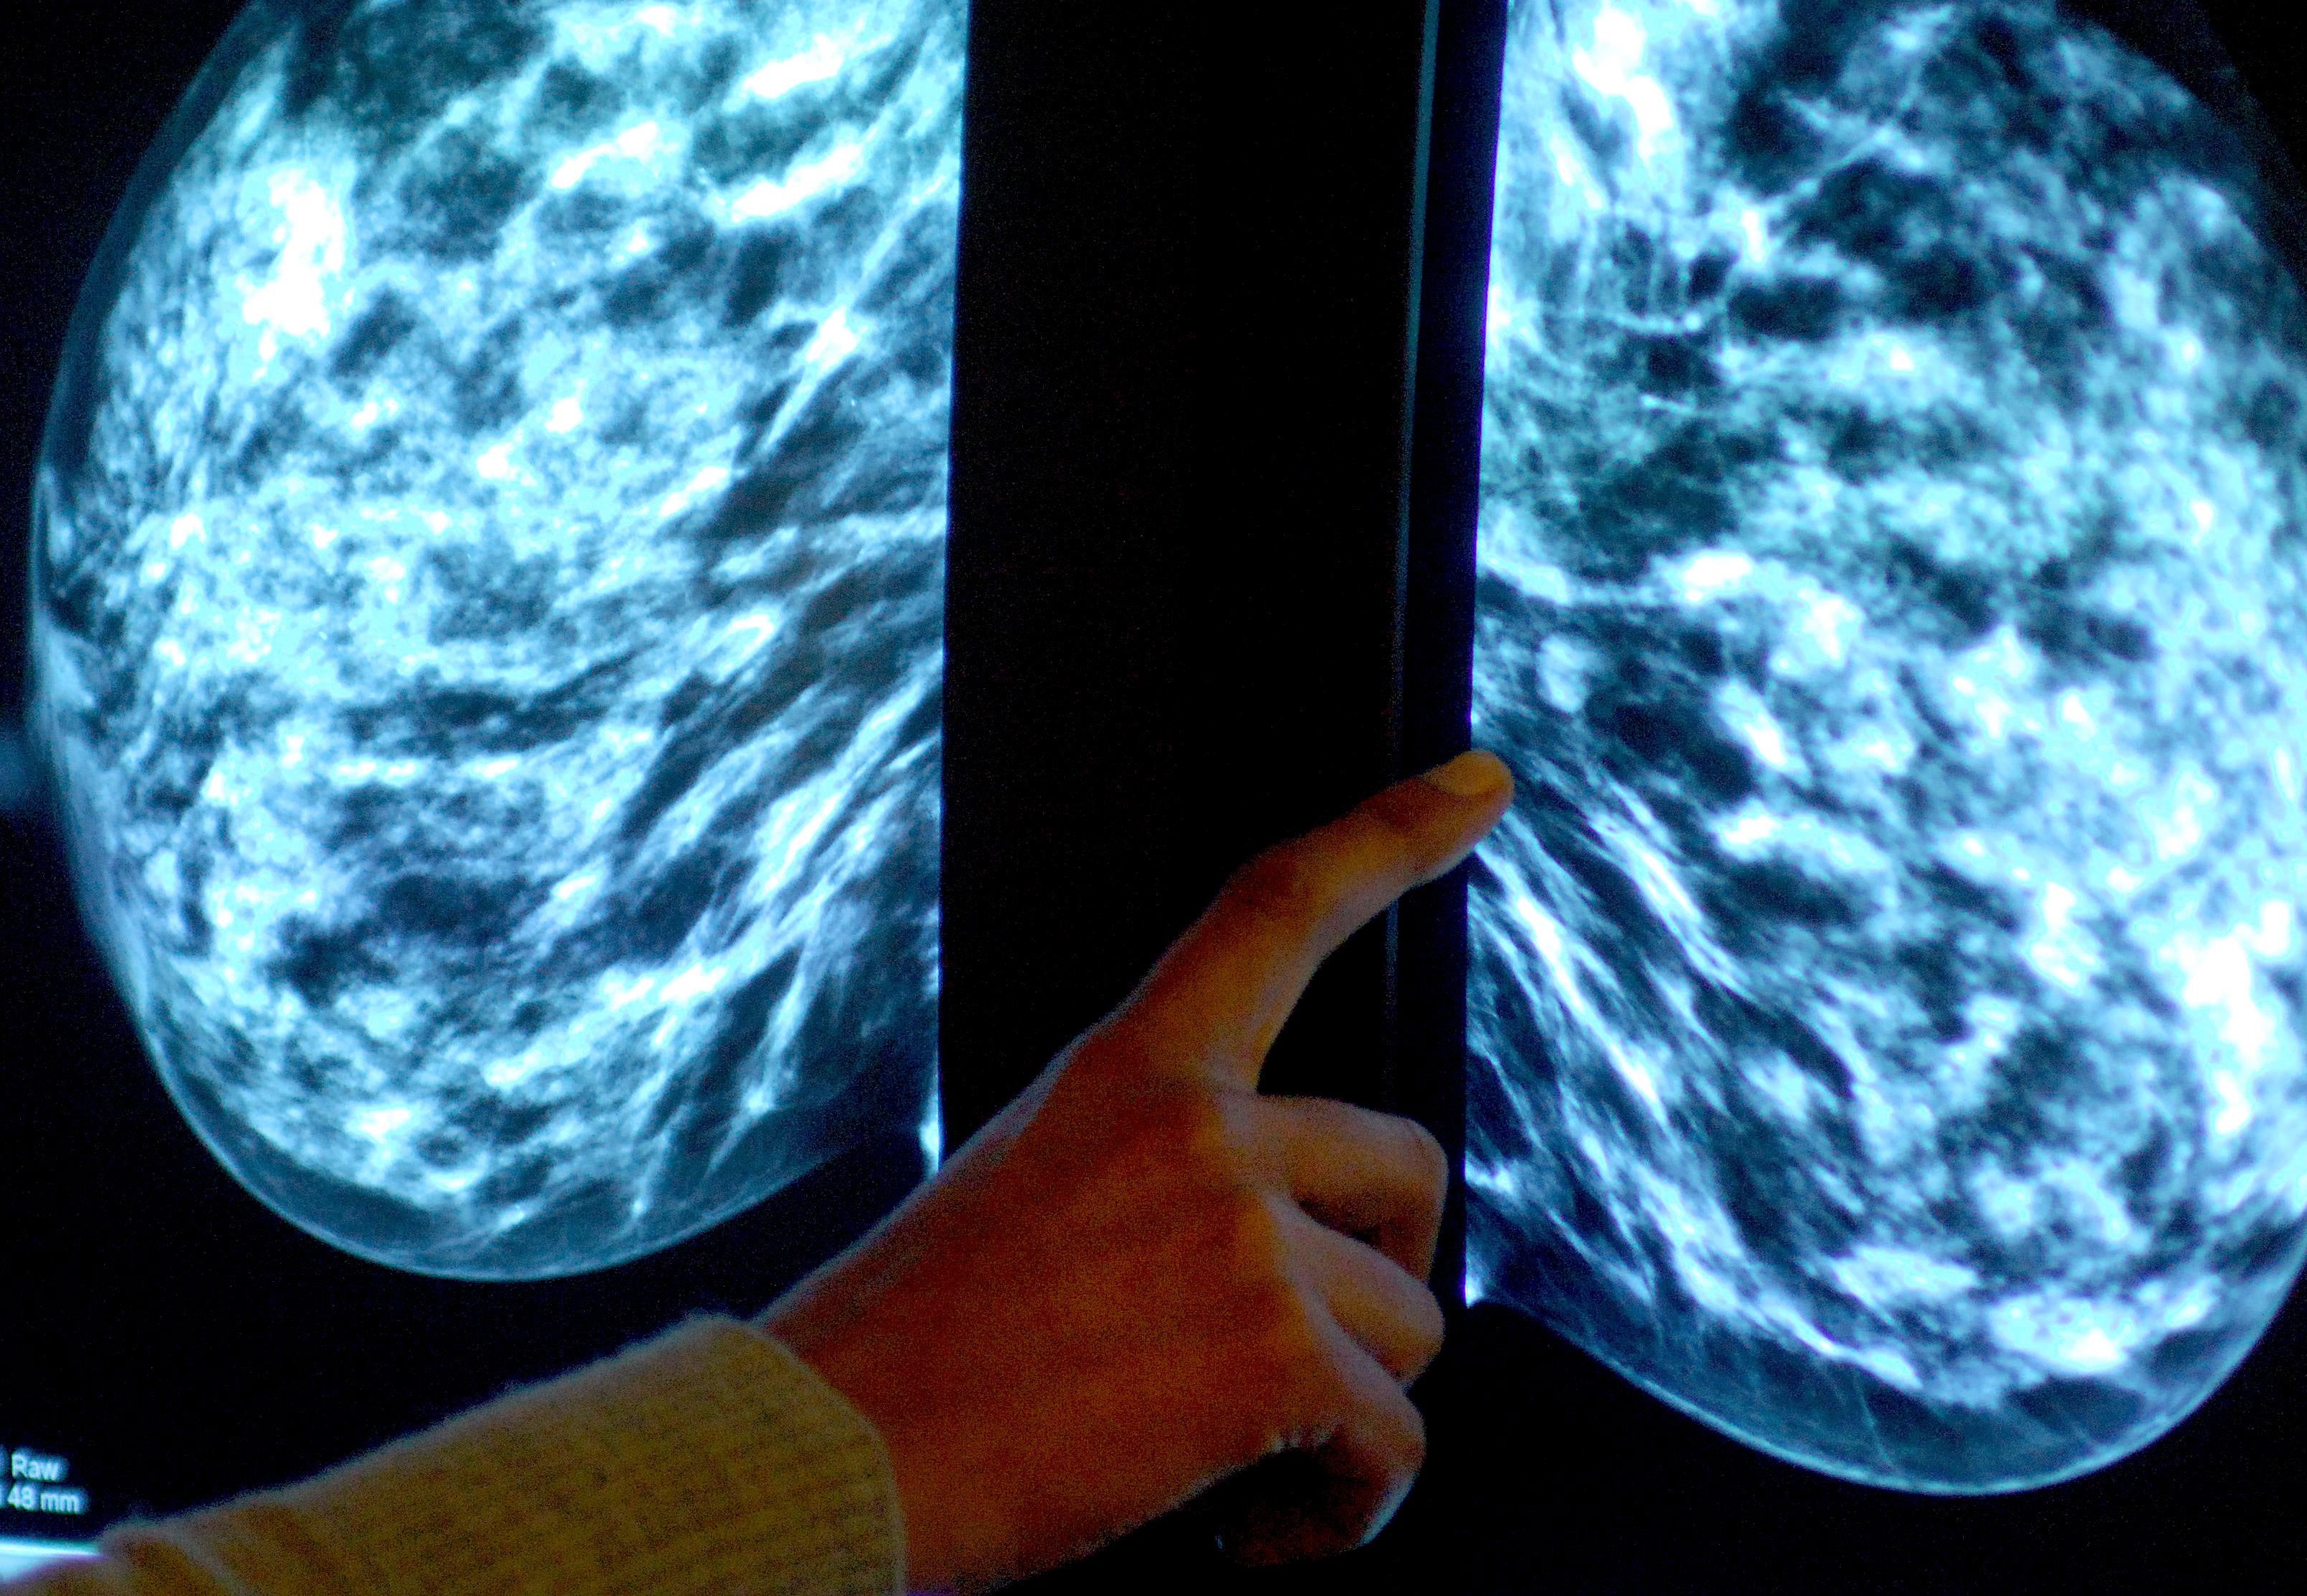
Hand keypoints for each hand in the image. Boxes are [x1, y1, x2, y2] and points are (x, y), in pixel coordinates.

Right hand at [758, 751, 1513, 1591]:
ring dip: (1343, 1415)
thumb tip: (1268, 1246)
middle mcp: (1201, 1125)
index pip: (1276, 909)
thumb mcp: (1028, 1191)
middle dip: (1380, 1274)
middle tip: (1298, 1363)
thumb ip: (1158, 1179)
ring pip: (1410, 1328)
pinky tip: (1246, 1535)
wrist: (826, 1456)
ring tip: (1231, 1472)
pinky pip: (1393, 1447)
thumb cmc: (910, 1352)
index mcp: (1127, 1067)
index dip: (1391, 837)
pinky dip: (1342, 1516)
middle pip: (1407, 1168)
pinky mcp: (1278, 1352)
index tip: (1480, 785)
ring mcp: (1245, 1232)